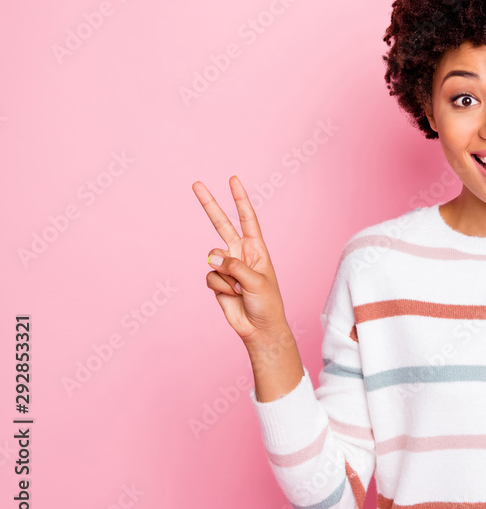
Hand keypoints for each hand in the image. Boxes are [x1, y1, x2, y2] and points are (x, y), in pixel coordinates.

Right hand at [192, 175, 288, 342]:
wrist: (258, 328)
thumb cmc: (266, 303)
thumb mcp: (256, 281)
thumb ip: (234, 266)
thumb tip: (213, 257)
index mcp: (256, 248)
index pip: (247, 218)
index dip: (240, 199)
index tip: (233, 180)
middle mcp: (240, 253)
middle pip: (221, 224)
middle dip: (210, 204)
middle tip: (197, 184)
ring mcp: (226, 266)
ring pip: (213, 258)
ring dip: (225, 276)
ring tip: (239, 289)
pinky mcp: (216, 281)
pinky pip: (210, 276)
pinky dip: (220, 287)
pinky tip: (232, 295)